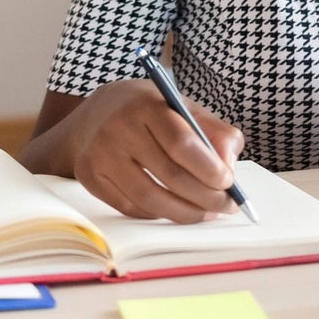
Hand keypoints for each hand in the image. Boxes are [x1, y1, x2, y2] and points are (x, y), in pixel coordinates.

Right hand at [58, 77, 244, 223]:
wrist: (93, 114)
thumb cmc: (148, 111)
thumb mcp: (182, 106)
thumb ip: (214, 131)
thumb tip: (228, 168)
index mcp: (147, 105)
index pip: (181, 143)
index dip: (208, 168)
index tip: (229, 183)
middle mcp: (120, 128)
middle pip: (169, 175)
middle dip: (205, 197)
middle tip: (226, 206)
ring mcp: (101, 155)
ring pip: (149, 199)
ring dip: (184, 213)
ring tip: (206, 213)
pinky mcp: (89, 178)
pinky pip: (130, 208)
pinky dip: (157, 214)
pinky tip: (174, 208)